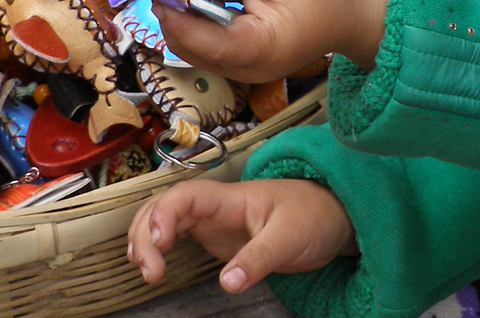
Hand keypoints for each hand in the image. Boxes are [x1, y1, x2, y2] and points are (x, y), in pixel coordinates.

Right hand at [127, 178, 355, 292]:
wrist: (334, 216)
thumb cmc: (314, 216)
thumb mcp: (290, 238)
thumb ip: (259, 259)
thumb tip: (227, 283)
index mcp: (232, 198)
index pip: (185, 195)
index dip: (162, 214)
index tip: (158, 244)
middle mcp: (217, 206)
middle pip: (164, 206)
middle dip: (145, 232)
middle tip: (150, 271)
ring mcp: (214, 220)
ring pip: (165, 218)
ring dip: (146, 238)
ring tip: (147, 270)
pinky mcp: (217, 236)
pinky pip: (178, 234)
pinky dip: (158, 245)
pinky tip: (153, 264)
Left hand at [154, 0, 385, 83]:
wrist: (360, 13)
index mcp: (250, 51)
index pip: (190, 37)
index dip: (167, 5)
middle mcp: (241, 70)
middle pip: (187, 45)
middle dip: (172, 7)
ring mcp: (245, 69)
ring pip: (196, 45)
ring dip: (186, 11)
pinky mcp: (249, 60)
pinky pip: (213, 43)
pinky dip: (204, 17)